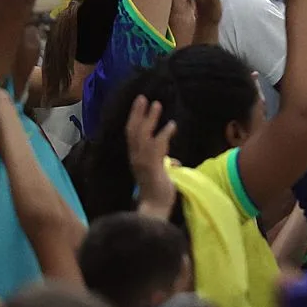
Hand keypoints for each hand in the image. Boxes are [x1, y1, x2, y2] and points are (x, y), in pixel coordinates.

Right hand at [125, 95, 180, 217]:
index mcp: (135, 158)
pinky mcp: (152, 167)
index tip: (139, 104)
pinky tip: (172, 125)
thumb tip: (175, 162)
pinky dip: (164, 134)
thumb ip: (165, 165)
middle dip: (138, 113)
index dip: (134, 118)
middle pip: (133, 131)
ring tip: (157, 104)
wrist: (156, 208)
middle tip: (144, 97)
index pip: (131, 134)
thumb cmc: (159, 193)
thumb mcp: (161, 174)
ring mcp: (143, 163)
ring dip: (150, 119)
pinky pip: (157, 147)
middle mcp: (135, 158)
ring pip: (143, 135)